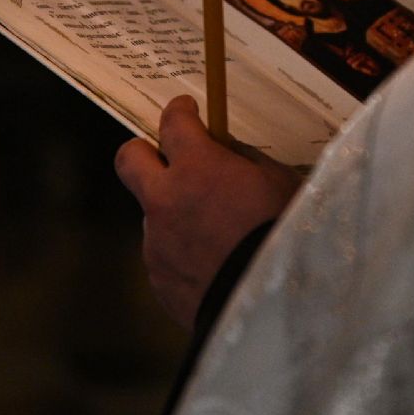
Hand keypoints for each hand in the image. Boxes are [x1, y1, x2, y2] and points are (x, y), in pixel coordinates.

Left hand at [114, 95, 301, 329]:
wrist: (273, 303)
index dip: (180, 112)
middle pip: (129, 159)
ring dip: (173, 214)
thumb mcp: (279, 183)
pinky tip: (212, 266)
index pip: (173, 122)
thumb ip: (246, 162)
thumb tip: (229, 155)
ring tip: (214, 235)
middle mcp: (165, 200)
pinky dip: (182, 253)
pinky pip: (164, 255)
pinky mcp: (158, 279)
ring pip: (152, 214)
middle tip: (166, 158)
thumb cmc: (284, 234)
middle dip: (143, 152)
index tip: (186, 111)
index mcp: (196, 168)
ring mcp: (157, 242)